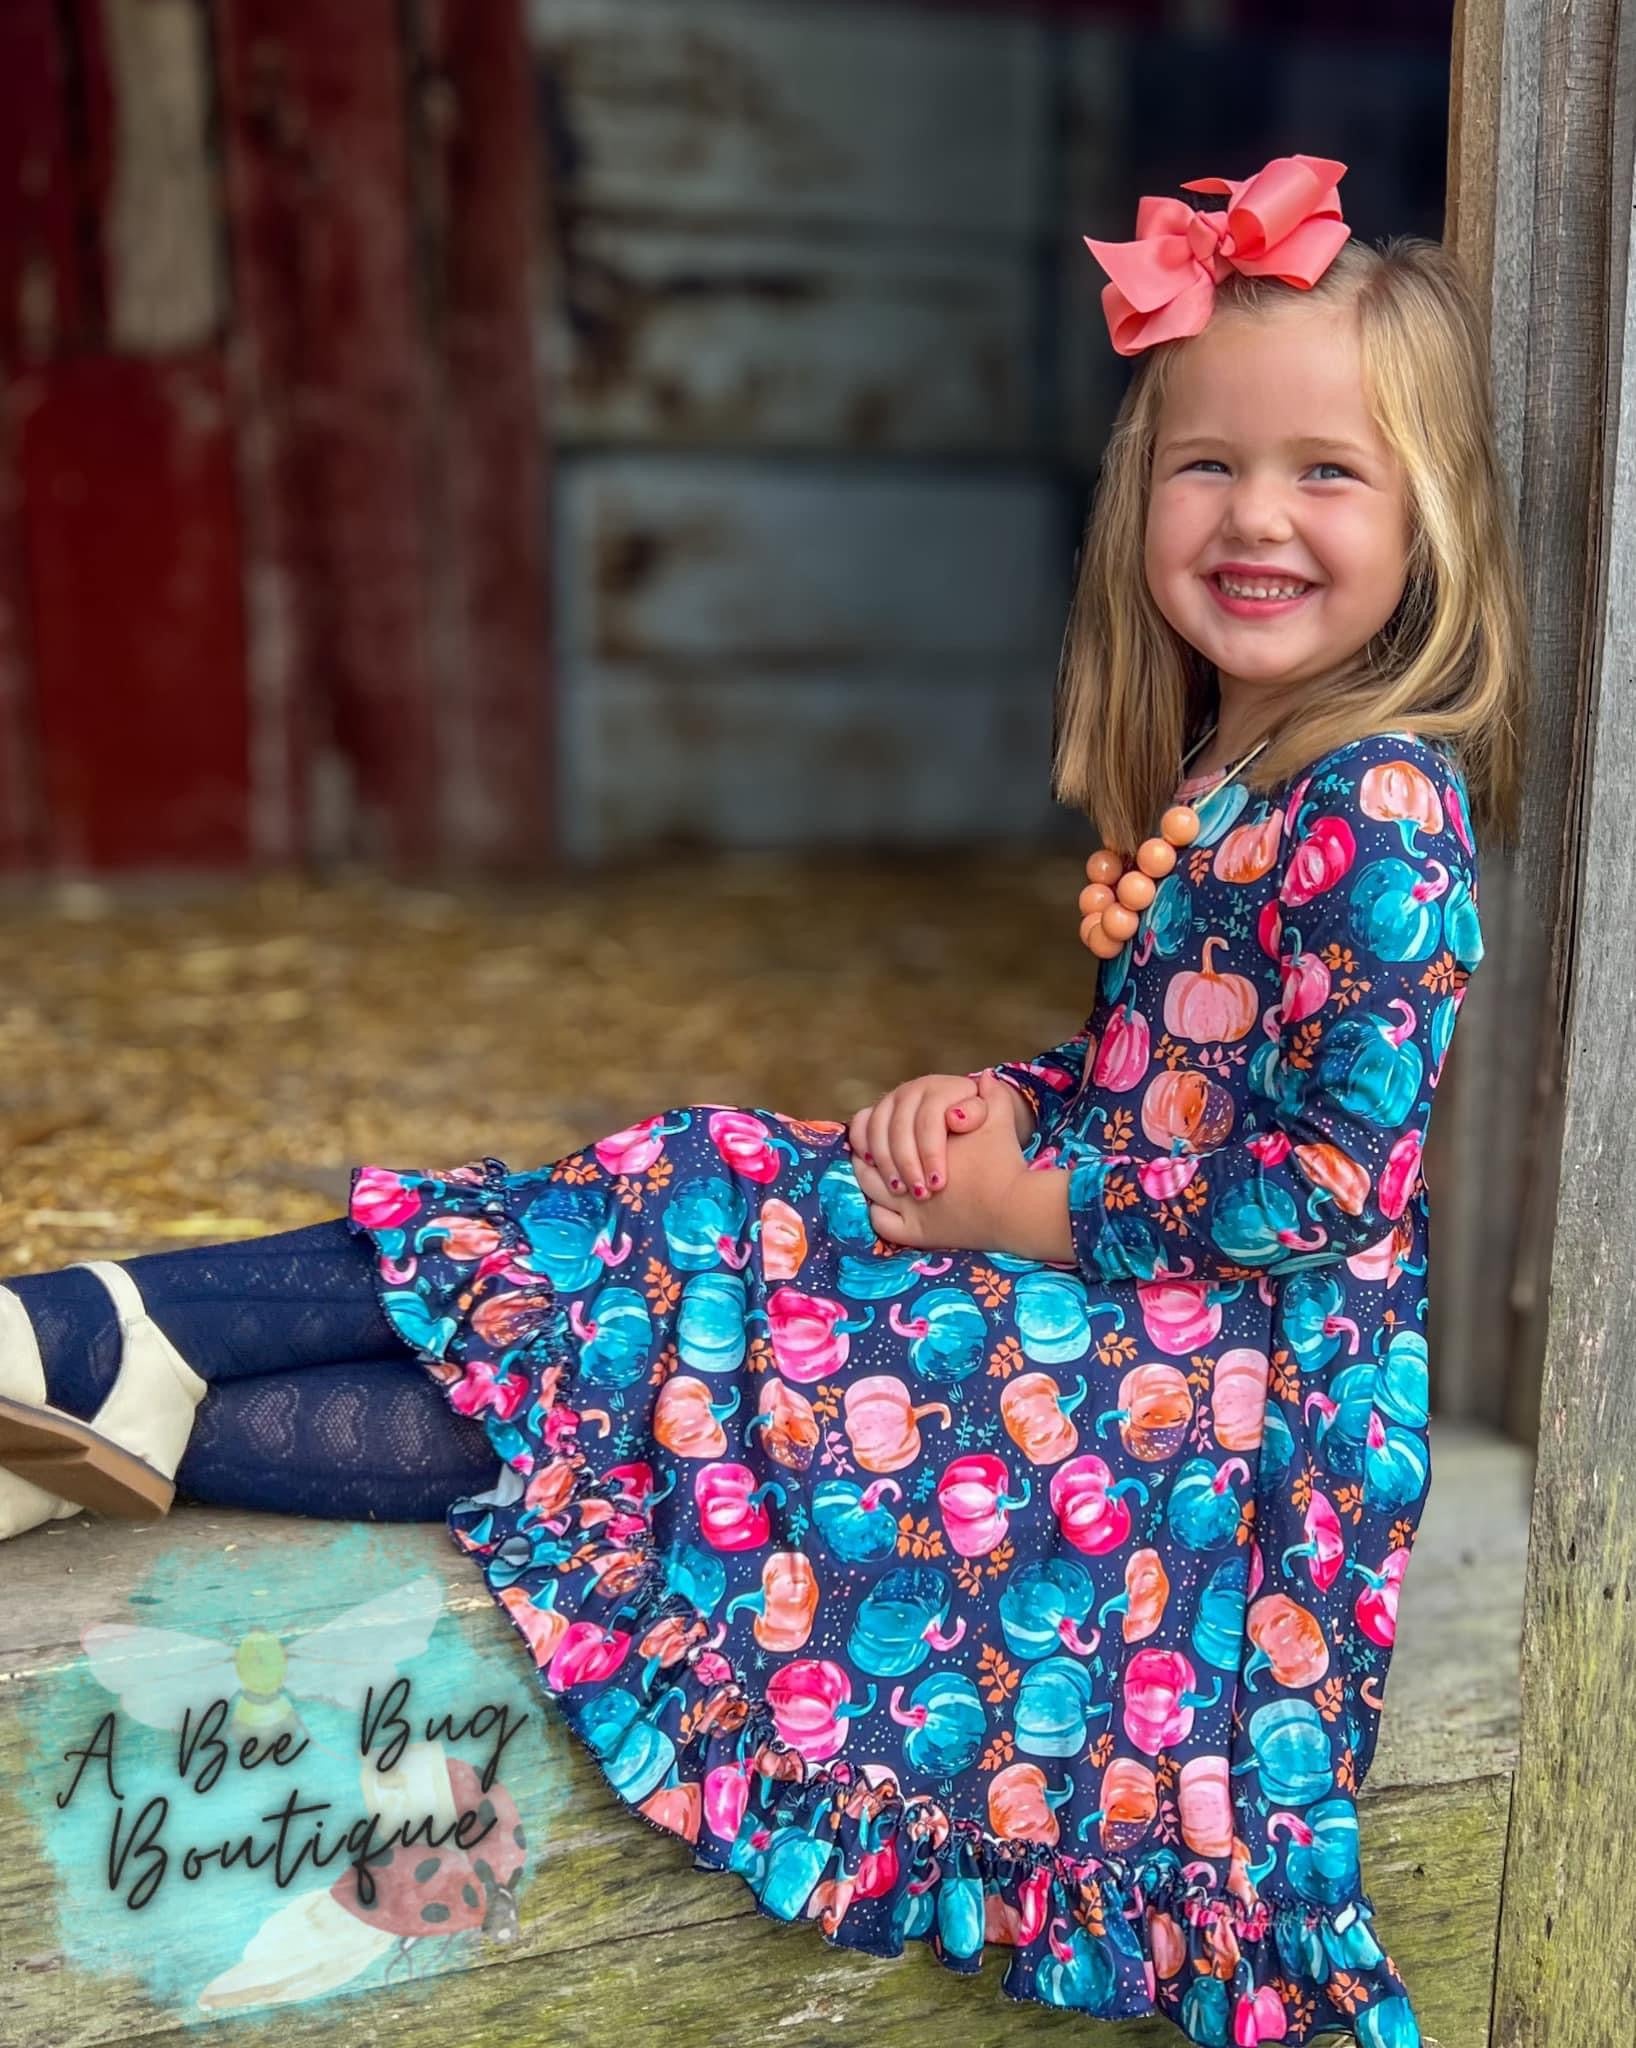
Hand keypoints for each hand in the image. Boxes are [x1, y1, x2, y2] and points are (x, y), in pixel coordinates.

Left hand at [851, 1070, 1029, 1253]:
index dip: (873, 1129)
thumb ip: (992, 1094)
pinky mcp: (919, 1235)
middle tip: (874, 1153)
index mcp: (919, 1142)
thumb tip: (988, 1077)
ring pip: (872, 1193)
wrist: (1016, 1208)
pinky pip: (883, 1226)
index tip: (882, 1129)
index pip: (878, 1131)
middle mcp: (907, 1176)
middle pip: (871, 1162)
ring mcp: (910, 1208)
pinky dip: (879, 1215)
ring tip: (882, 1174)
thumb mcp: (998, 1118)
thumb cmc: (1003, 1161)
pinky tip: (887, 1207)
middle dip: (871, 1155)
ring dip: (870, 1182)